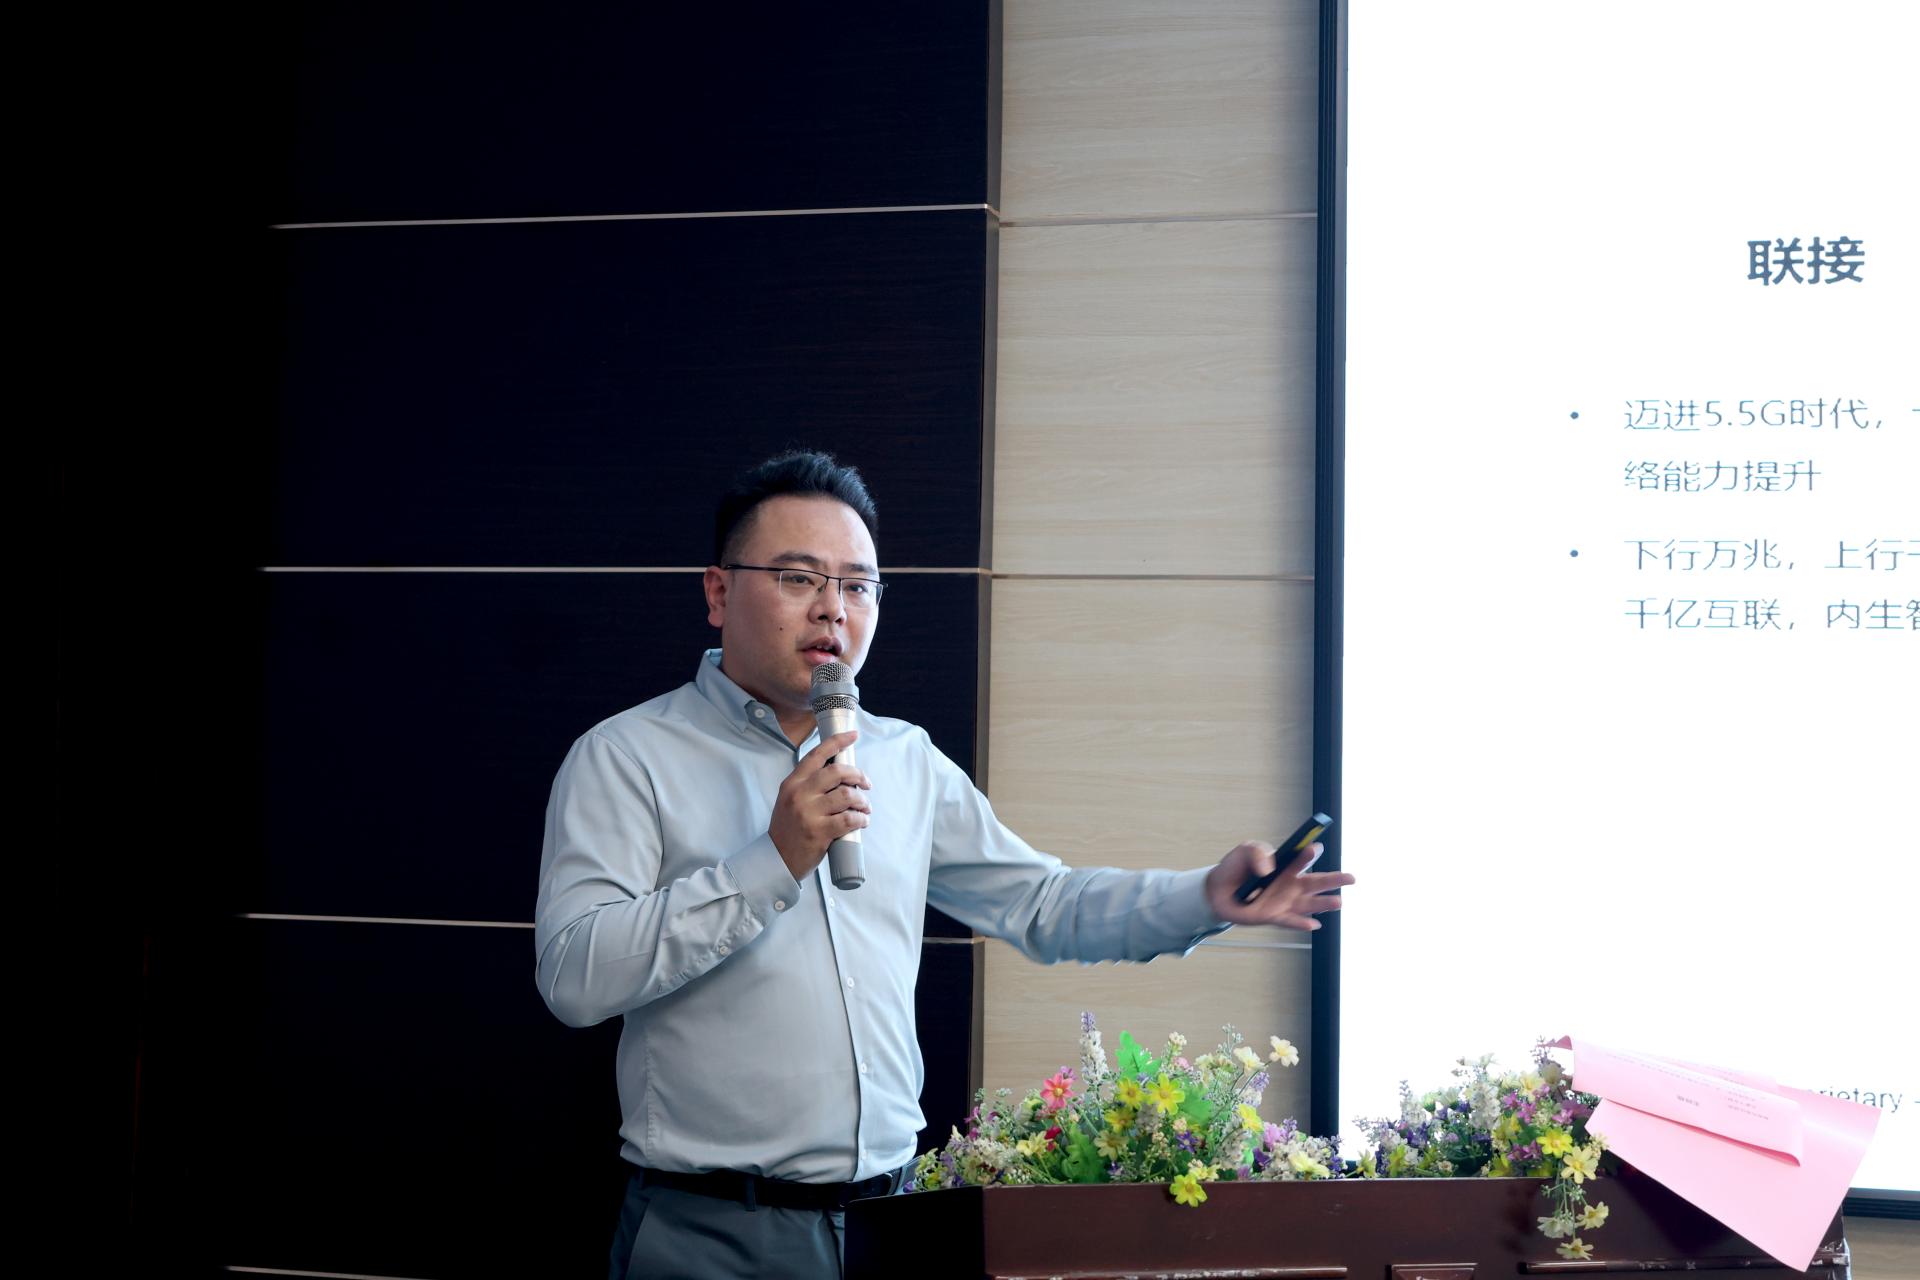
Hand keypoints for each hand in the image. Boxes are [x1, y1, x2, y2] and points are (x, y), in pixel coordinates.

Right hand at [769, 730, 870, 878]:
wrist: (777, 859)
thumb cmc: (788, 829)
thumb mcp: (790, 800)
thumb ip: (809, 785)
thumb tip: (840, 773)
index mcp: (792, 783)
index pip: (817, 755)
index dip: (837, 742)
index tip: (853, 736)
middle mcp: (799, 794)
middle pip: (837, 772)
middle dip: (858, 775)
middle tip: (866, 783)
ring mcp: (809, 813)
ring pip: (846, 795)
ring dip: (862, 800)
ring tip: (865, 807)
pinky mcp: (819, 831)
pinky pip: (849, 818)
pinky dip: (861, 819)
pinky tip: (862, 821)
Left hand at [1203, 840, 1352, 930]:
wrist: (1218, 889)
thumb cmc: (1237, 868)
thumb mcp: (1245, 851)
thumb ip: (1258, 853)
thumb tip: (1270, 869)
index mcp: (1286, 866)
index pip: (1302, 859)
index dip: (1309, 854)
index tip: (1315, 848)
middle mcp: (1290, 885)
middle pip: (1315, 882)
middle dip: (1334, 880)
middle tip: (1351, 878)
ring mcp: (1283, 902)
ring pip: (1308, 904)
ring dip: (1323, 903)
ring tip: (1338, 902)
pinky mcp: (1273, 916)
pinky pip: (1289, 921)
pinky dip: (1301, 923)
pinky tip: (1313, 925)